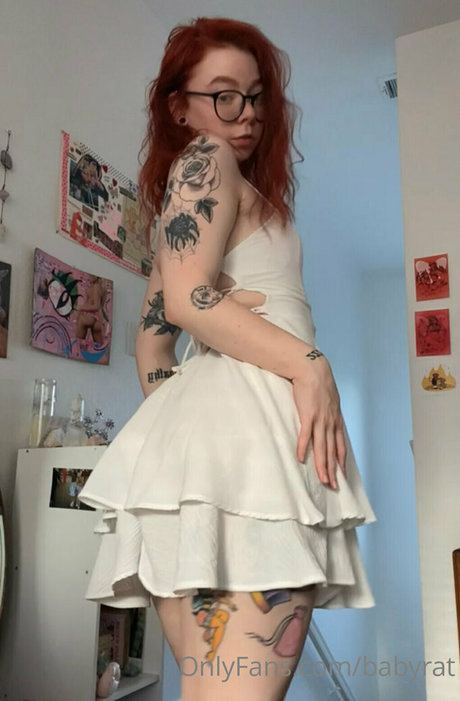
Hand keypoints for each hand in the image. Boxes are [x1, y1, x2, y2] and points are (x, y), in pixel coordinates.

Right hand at [291, 357, 346, 489]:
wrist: (312, 369)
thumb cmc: (319, 382)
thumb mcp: (330, 399)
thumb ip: (329, 412)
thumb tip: (328, 420)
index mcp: (335, 420)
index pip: (340, 445)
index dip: (340, 460)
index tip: (341, 473)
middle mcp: (330, 423)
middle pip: (331, 451)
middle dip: (333, 470)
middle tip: (333, 486)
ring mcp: (320, 420)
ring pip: (321, 448)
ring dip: (322, 465)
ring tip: (323, 480)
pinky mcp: (308, 415)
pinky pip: (306, 435)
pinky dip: (304, 448)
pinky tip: (301, 459)